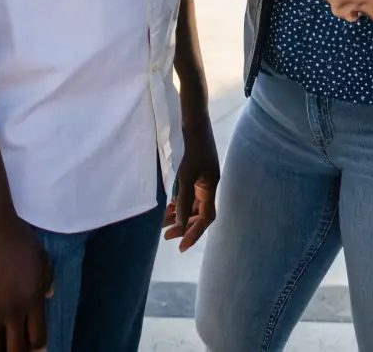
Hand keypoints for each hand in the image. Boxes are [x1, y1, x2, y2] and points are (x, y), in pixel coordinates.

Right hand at [0, 211, 51, 351]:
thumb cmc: (19, 238)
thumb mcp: (41, 257)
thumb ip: (46, 280)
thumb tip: (49, 295)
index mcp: (34, 299)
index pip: (38, 338)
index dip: (38, 347)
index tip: (35, 346)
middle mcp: (14, 310)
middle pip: (17, 350)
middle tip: (16, 346)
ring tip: (0, 342)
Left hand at [164, 119, 219, 251]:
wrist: (195, 124)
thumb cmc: (192, 149)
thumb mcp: (186, 176)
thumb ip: (183, 201)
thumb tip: (180, 225)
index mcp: (210, 188)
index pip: (205, 219)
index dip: (195, 234)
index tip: (181, 247)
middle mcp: (208, 187)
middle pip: (199, 214)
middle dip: (184, 226)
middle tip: (166, 235)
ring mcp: (203, 181)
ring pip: (192, 205)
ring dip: (179, 215)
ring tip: (163, 224)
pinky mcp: (196, 175)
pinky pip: (189, 195)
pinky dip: (180, 204)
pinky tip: (169, 208)